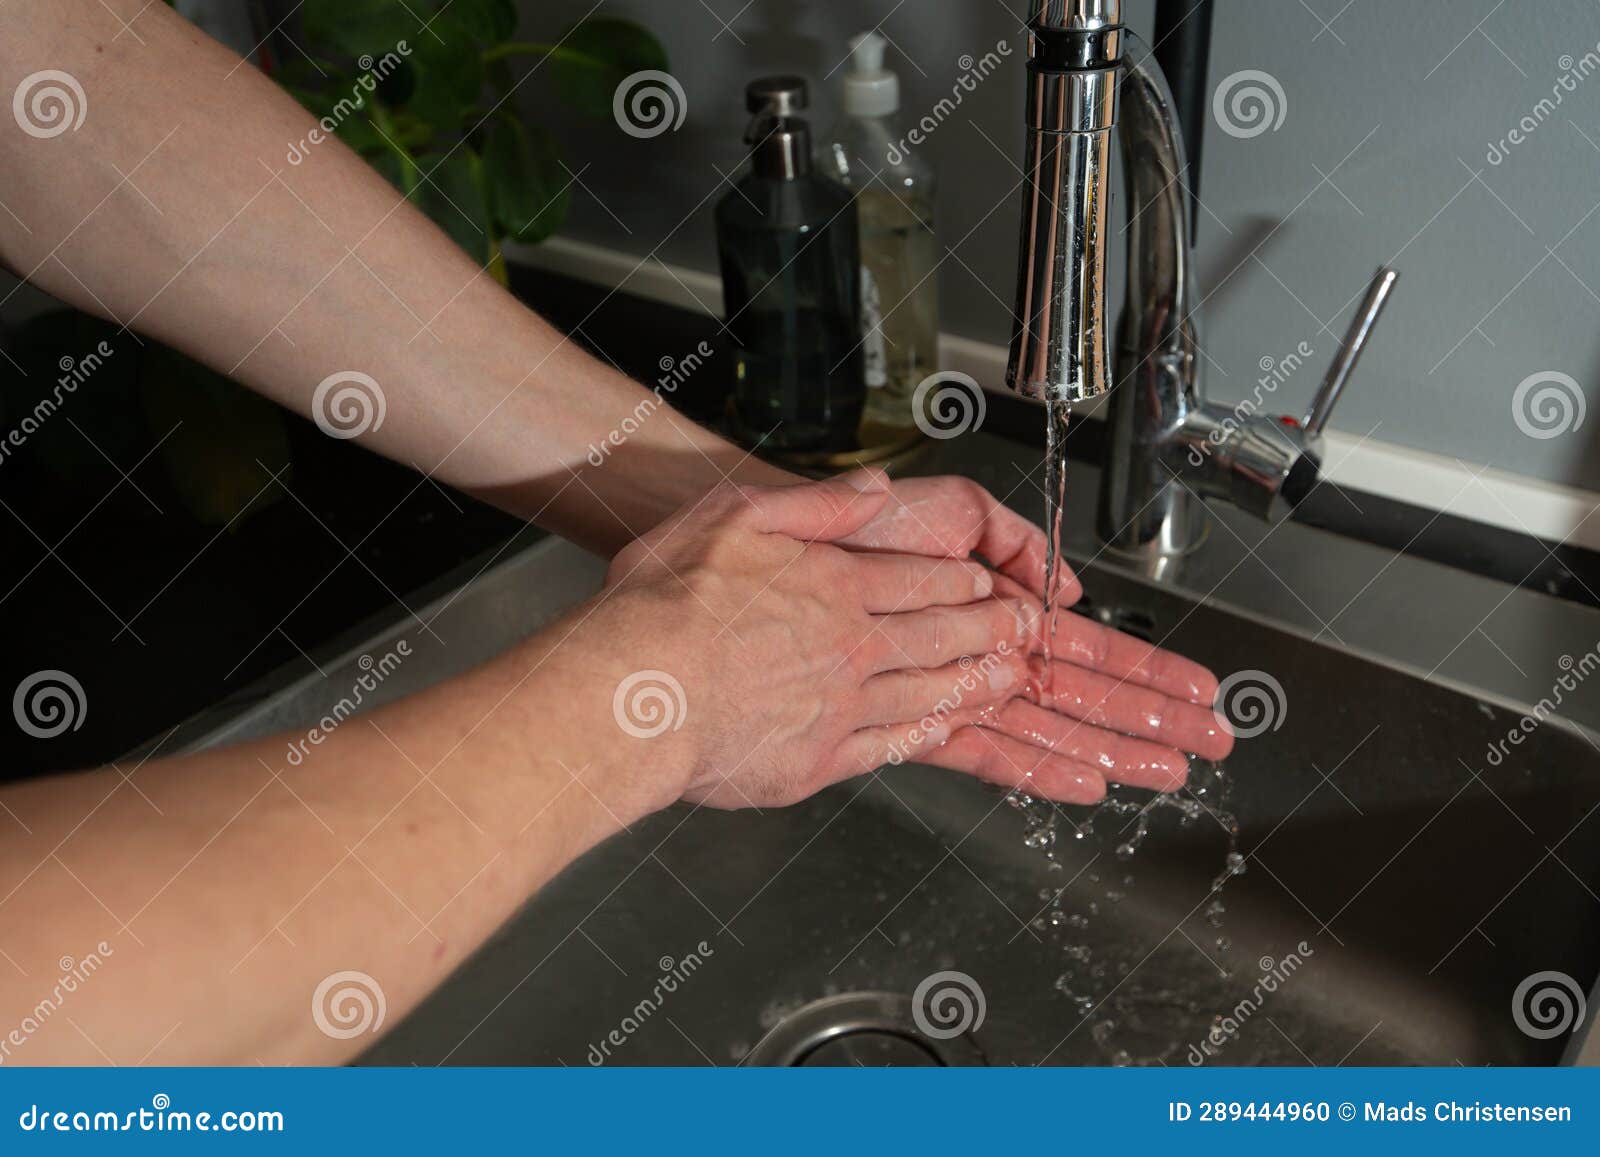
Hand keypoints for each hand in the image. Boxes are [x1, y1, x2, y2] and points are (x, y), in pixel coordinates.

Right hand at [593, 472, 1050, 808]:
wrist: (632, 696)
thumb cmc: (662, 607)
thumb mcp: (732, 517)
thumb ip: (814, 504)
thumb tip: (872, 491)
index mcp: (835, 585)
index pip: (920, 579)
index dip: (961, 580)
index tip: (988, 583)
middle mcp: (851, 647)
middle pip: (942, 635)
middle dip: (992, 629)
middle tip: (1028, 629)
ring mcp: (840, 708)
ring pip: (931, 692)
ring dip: (978, 681)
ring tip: (1012, 677)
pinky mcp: (818, 762)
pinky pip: (893, 747)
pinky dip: (929, 735)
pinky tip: (947, 731)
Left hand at [832, 474, 1233, 798]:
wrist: (793, 551)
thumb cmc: (863, 524)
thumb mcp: (956, 509)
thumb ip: (1016, 540)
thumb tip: (1064, 590)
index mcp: (1004, 606)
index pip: (1090, 646)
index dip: (1147, 670)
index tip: (1199, 690)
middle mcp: (988, 653)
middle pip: (1084, 695)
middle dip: (1151, 720)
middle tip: (1211, 743)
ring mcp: (959, 690)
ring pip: (1049, 729)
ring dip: (1112, 750)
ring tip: (1170, 772)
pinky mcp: (919, 722)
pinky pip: (986, 752)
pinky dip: (1037, 769)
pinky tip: (1087, 785)